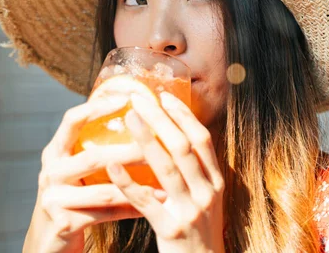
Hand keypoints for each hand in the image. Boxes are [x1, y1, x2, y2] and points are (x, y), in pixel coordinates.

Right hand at [23, 97, 155, 252]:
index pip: (72, 120)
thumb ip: (96, 148)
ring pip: (103, 189)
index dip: (98, 107)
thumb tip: (140, 118)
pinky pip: (106, 214)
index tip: (128, 98)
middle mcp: (50, 172)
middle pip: (94, 156)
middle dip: (130, 150)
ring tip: (166, 179)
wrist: (49, 240)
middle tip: (159, 144)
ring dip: (139, 185)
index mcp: (55, 151)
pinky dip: (134, 208)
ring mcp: (53, 199)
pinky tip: (156, 202)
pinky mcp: (63, 223)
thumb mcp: (76, 169)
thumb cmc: (74, 197)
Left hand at [106, 91, 225, 252]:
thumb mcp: (206, 200)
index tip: (165, 95)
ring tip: (128, 117)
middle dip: (162, 118)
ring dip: (146, 139)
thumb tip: (173, 139)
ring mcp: (190, 211)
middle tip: (140, 98)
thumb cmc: (198, 232)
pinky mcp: (171, 230)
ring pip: (167, 168)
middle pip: (184, 147)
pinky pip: (146, 202)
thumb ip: (195, 174)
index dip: (184, 115)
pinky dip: (128, 181)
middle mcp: (207, 193)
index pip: (203, 140)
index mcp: (216, 182)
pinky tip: (111, 166)